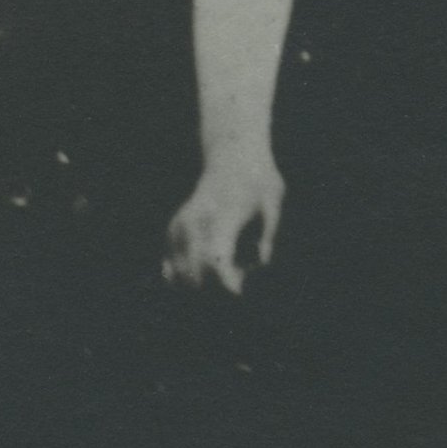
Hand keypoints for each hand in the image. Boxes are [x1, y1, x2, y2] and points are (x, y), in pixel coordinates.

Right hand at [164, 150, 285, 293]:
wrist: (233, 155)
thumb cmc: (259, 180)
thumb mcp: (273, 203)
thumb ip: (266, 236)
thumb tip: (260, 263)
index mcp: (222, 216)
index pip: (215, 260)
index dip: (225, 284)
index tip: (239, 292)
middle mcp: (195, 223)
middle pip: (195, 275)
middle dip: (217, 289)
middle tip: (243, 275)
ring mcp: (180, 226)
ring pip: (181, 275)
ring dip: (206, 283)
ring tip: (234, 264)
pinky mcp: (173, 230)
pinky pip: (174, 266)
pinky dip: (191, 274)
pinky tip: (216, 262)